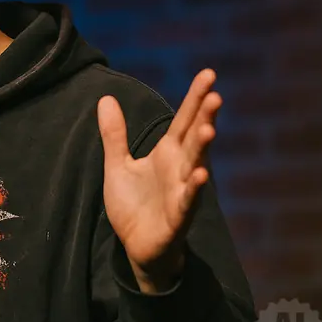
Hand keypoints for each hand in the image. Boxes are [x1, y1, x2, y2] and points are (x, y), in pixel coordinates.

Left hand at [98, 69, 220, 293]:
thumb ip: (114, 134)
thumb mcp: (118, 165)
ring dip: (202, 149)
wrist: (136, 247)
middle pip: (194, 138)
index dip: (196, 98)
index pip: (184, 120)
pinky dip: (193, 189)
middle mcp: (179, 168)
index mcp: (167, 153)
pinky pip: (187, 201)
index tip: (209, 74)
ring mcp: (182, 192)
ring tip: (209, 130)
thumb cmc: (133, 206)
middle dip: (205, 118)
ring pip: (195, 166)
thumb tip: (106, 99)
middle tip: (215, 95)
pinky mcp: (178, 217)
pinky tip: (199, 174)